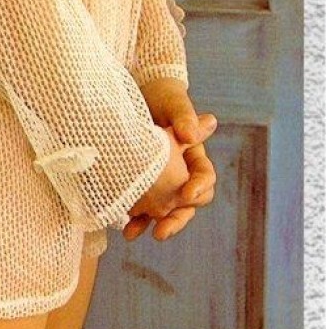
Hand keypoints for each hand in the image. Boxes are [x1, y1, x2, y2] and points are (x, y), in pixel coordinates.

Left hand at [124, 79, 217, 241]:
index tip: (186, 194)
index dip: (198, 187)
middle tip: (163, 230)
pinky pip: (142, 206)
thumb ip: (183, 117)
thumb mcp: (172, 102)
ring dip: (153, 224)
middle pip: (187, 203)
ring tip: (135, 234)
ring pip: (164, 210)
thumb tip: (191, 134)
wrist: (132, 94)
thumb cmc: (160, 94)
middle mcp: (180, 172)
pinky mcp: (141, 183)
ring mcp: (160, 180)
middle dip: (177, 218)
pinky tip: (123, 227)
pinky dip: (133, 218)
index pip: (204, 177)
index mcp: (194, 154)